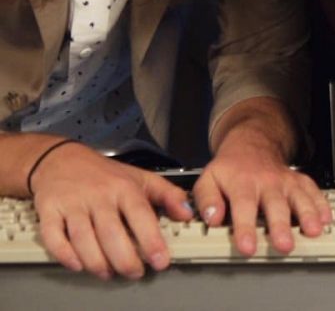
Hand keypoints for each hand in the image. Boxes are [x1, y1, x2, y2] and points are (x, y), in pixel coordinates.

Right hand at [30, 142, 191, 278]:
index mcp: (124, 188)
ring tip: (108, 272)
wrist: (61, 160)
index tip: (160, 260)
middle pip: (111, 233)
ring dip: (96, 262)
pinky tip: (78, 264)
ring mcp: (73, 204)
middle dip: (124, 259)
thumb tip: (187, 212)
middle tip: (134, 273)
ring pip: (83, 239)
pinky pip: (54, 237)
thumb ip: (167, 194)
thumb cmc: (104, 174)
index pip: (141, 215)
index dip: (151, 241)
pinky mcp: (50, 211)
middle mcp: (99, 196)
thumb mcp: (141, 178)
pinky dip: (64, 254)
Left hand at [193, 129, 330, 255]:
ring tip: (314, 231)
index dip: (246, 228)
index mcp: (242, 183)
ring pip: (299, 197)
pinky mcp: (300, 181)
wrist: (252, 144)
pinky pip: (313, 191)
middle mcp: (267, 182)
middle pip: (275, 205)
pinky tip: (326, 218)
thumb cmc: (231, 168)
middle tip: (285, 244)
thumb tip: (211, 218)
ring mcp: (286, 181)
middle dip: (281, 226)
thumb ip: (206, 199)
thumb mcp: (208, 179)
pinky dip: (321, 204)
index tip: (248, 246)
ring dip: (308, 214)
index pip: (244, 206)